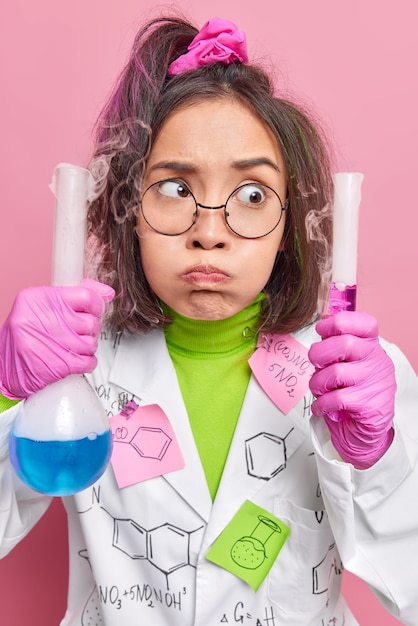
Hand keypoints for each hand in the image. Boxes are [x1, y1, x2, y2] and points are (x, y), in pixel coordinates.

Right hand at [0, 279, 114, 399]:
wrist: (3, 367)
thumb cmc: (25, 335)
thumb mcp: (41, 306)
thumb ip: (74, 296)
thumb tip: (107, 293)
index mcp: (39, 299)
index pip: (86, 296)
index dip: (96, 305)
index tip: (94, 310)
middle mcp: (45, 319)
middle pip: (91, 322)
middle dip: (89, 329)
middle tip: (77, 332)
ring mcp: (53, 342)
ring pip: (92, 342)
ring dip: (87, 347)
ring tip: (72, 346)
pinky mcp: (59, 364)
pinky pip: (89, 361)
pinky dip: (87, 362)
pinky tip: (75, 359)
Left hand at [308, 311, 395, 468]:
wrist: (363, 431)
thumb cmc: (351, 392)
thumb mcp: (346, 363)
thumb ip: (335, 346)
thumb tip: (320, 327)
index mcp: (371, 346)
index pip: (365, 323)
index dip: (338, 322)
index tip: (322, 330)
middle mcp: (377, 361)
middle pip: (345, 344)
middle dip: (319, 353)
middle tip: (315, 364)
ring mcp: (375, 383)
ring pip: (335, 373)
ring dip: (318, 383)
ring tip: (320, 390)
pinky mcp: (370, 406)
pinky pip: (335, 399)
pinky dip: (321, 404)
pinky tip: (322, 407)